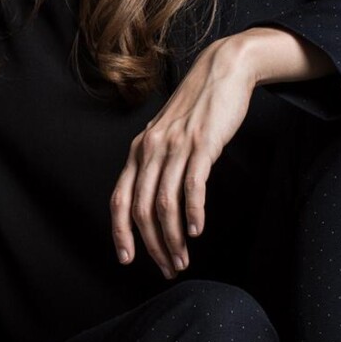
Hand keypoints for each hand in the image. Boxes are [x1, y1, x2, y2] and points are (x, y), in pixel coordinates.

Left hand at [110, 27, 331, 278]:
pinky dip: (193, 212)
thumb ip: (157, 164)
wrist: (220, 72)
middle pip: (140, 208)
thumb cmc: (196, 110)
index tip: (127, 259)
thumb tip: (153, 203)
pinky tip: (198, 231)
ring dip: (173, 237)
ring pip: (164, 202)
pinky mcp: (202, 143)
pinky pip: (192, 184)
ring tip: (183, 260)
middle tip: (167, 268)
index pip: (120, 197)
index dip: (120, 231)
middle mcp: (151, 148)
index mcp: (139, 149)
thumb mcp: (168, 136)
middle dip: (152, 245)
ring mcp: (176, 145)